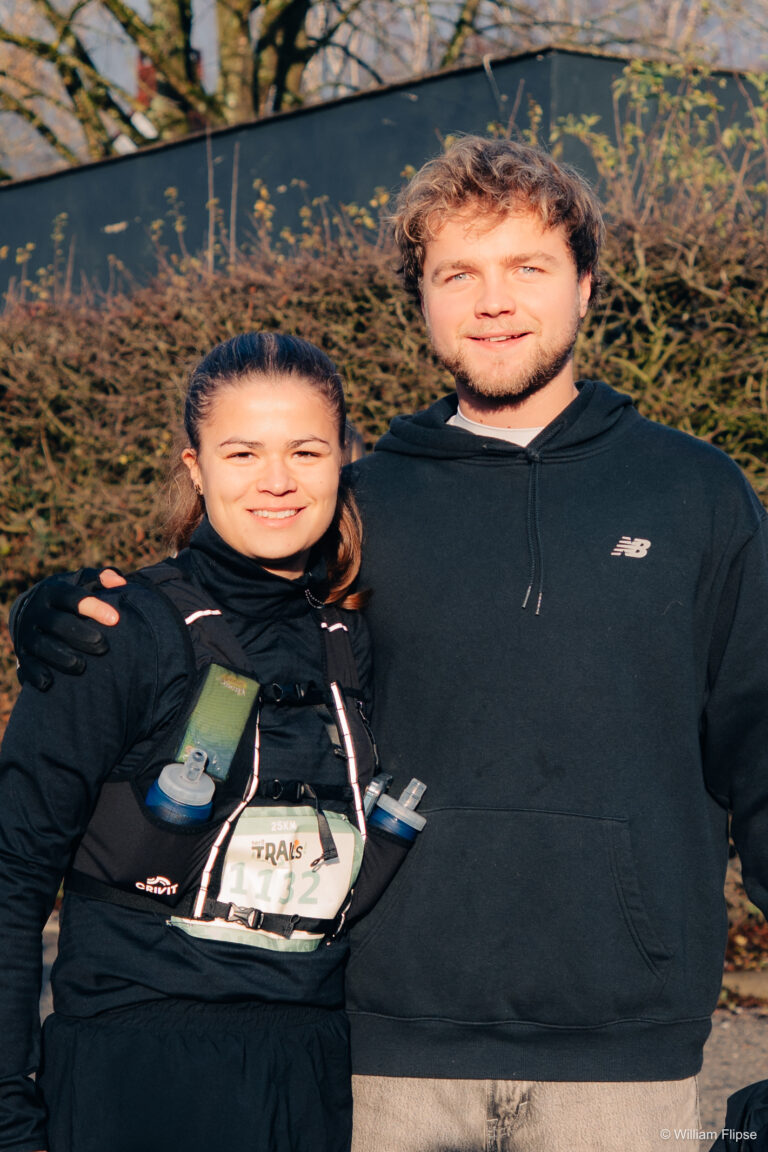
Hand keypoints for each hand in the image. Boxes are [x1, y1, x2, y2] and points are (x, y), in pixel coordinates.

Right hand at [12, 568, 123, 690]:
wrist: (30, 611)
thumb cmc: (67, 597)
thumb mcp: (81, 583)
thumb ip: (101, 579)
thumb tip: (120, 582)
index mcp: (52, 592)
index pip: (72, 597)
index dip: (93, 607)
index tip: (115, 619)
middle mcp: (37, 612)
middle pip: (58, 623)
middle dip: (81, 635)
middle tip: (103, 646)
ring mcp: (28, 633)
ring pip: (42, 646)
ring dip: (61, 657)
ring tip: (81, 666)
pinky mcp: (22, 653)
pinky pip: (27, 665)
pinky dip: (36, 673)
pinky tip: (50, 682)